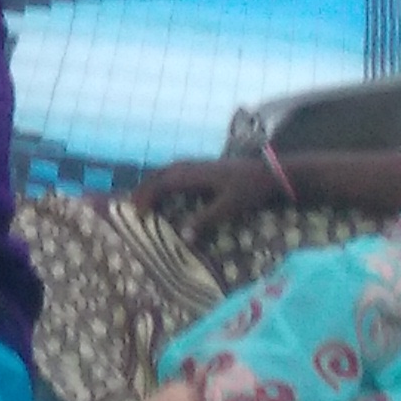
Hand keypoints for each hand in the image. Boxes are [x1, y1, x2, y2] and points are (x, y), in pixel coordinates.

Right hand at [134, 157, 281, 238]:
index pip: (162, 184)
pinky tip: (165, 190)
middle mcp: (191, 166)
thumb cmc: (250, 189)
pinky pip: (174, 172)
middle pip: (159, 175)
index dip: (146, 197)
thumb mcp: (230, 207)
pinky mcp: (202, 167)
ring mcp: (196, 164)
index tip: (136, 213)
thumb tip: (183, 236)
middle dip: (144, 190)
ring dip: (152, 184)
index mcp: (193, 174)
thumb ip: (206, 220)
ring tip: (143, 199)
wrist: (269, 172)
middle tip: (131, 207)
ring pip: (166, 172)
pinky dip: (163, 181)